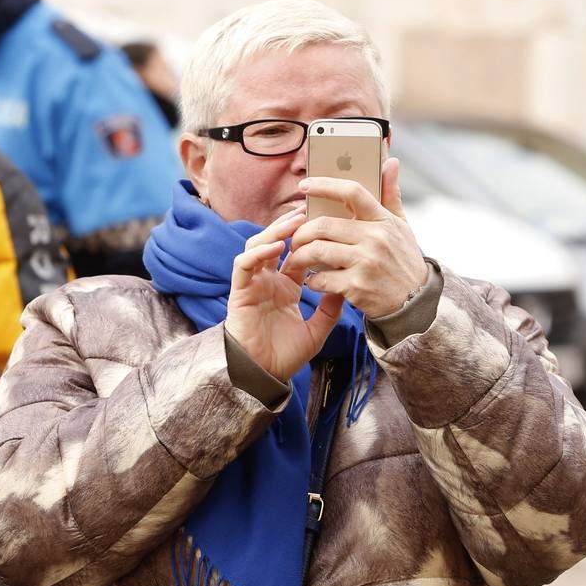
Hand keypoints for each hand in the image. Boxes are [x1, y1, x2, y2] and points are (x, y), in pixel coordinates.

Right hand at [224, 209, 345, 379]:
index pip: (296, 254)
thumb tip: (345, 285)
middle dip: (291, 226)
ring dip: (274, 232)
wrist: (262, 375)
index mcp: (286, 287)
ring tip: (294, 222)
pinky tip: (276, 248)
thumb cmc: (284, 355)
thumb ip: (329, 309)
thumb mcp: (316, 331)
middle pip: (276, 243)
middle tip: (310, 210)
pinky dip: (258, 253)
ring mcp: (252, 284)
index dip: (309, 238)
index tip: (326, 223)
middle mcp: (268, 281)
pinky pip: (244, 264)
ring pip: (258, 247)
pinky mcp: (239, 291)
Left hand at [282, 157, 428, 318]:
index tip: (304, 185)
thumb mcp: (401, 226)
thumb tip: (391, 162)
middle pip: (323, 225)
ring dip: (300, 256)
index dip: (325, 185)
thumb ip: (390, 194)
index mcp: (382, 220)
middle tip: (294, 238)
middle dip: (301, 232)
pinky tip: (312, 280)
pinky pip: (321, 279)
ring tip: (297, 258)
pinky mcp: (357, 286)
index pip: (352, 192)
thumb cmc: (403, 259)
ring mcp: (365, 263)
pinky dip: (312, 280)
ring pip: (317, 251)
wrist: (415, 302)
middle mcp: (375, 239)